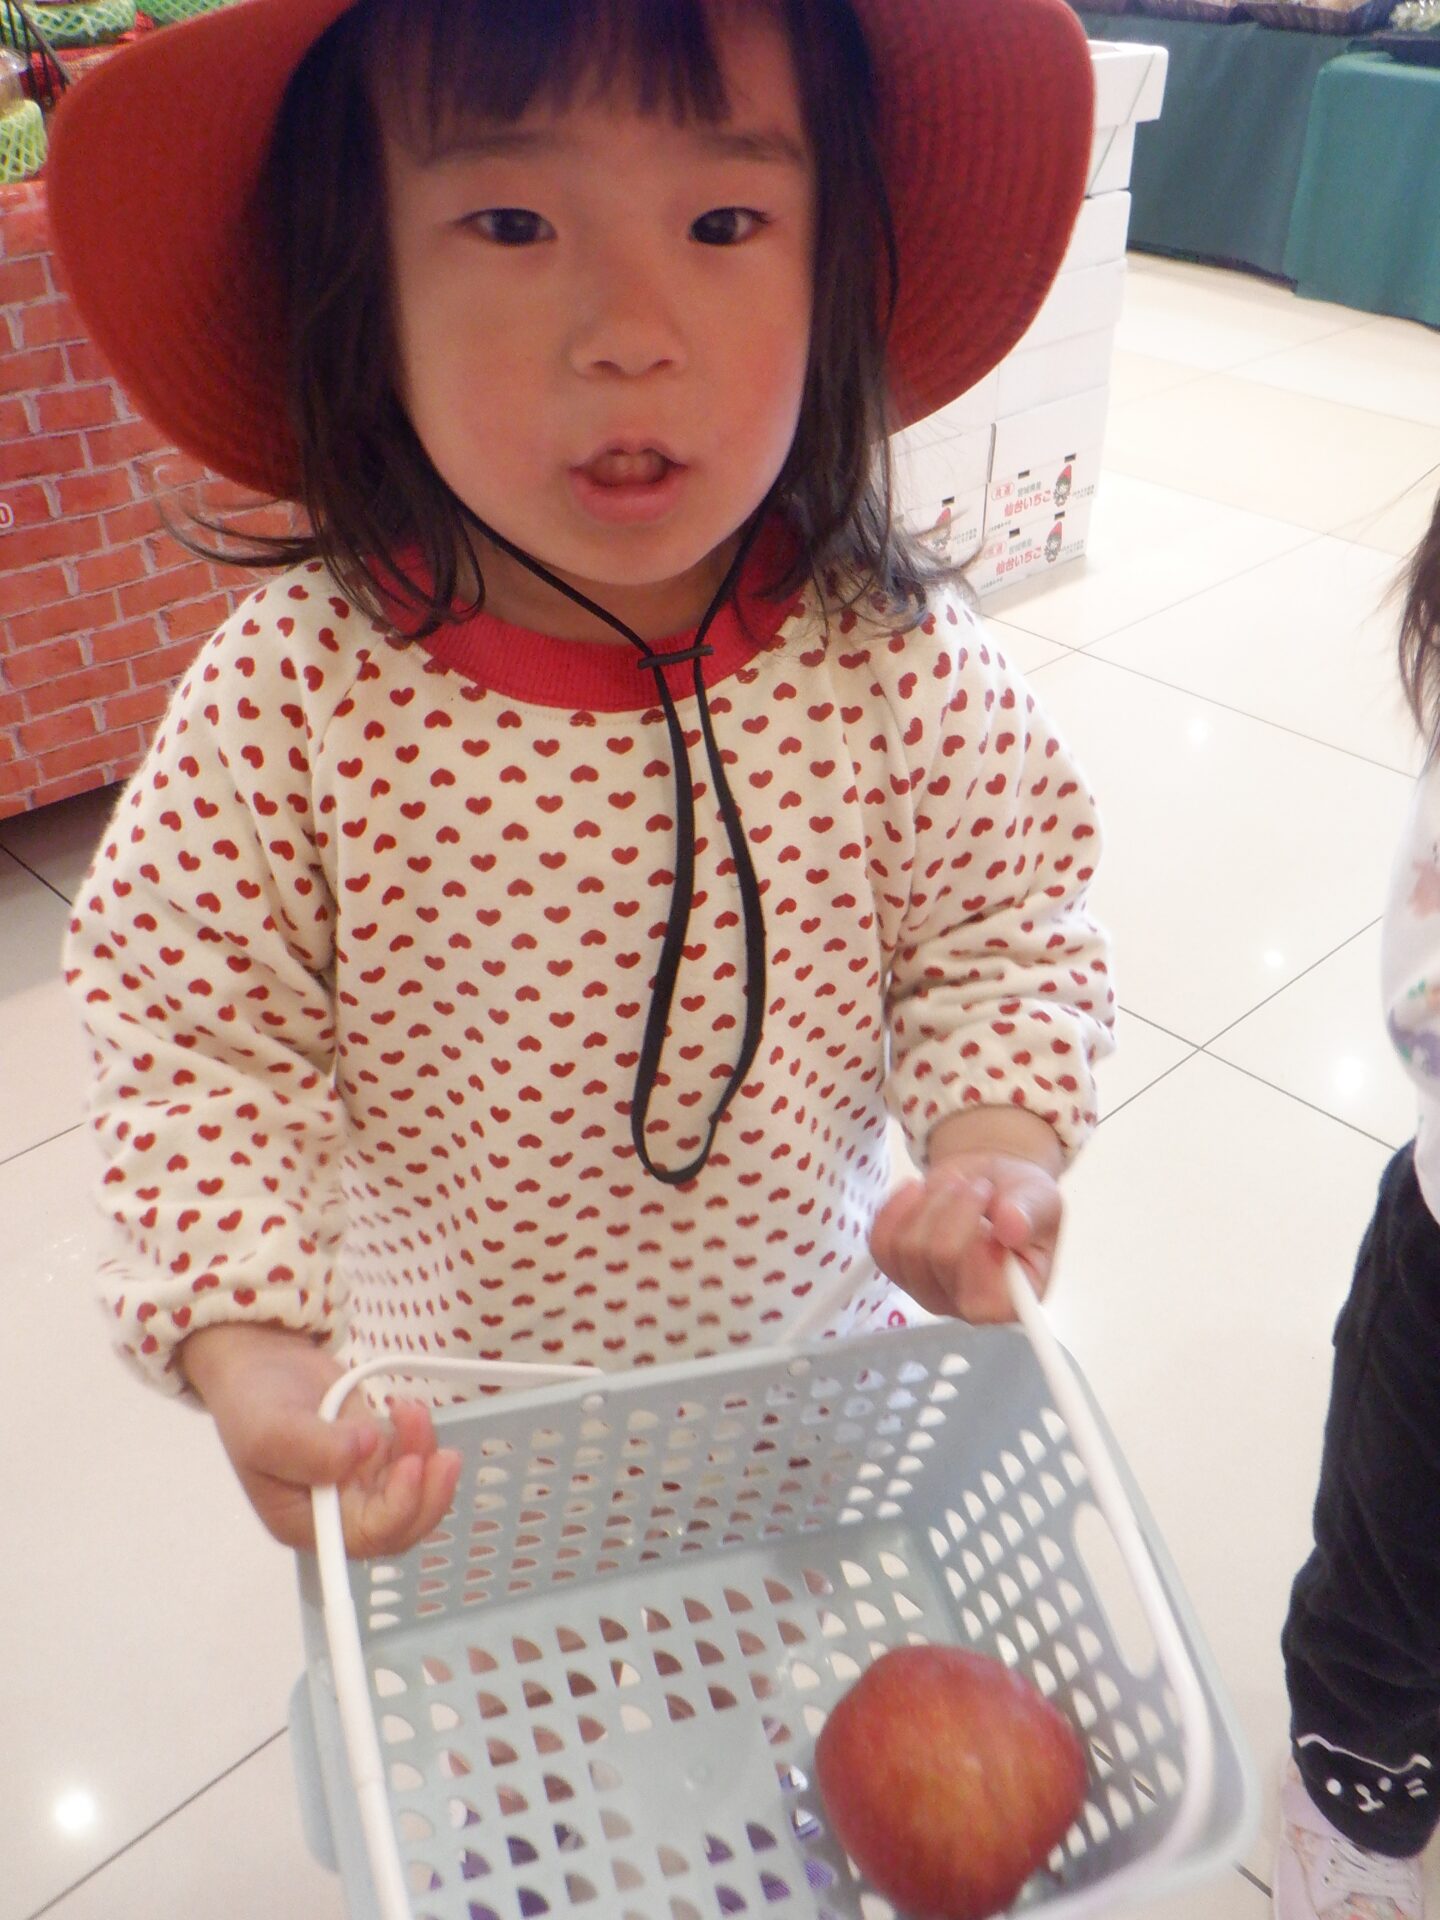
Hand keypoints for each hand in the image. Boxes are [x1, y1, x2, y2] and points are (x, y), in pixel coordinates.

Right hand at [178, 1323, 462, 1558]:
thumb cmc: (254, 1403)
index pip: (364, 1537)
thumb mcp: (268, 1428)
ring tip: (410, 1409)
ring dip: (425, 1455)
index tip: (411, 1466)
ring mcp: (361, 1484)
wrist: (266, 1365)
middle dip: (427, 1491)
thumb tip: (362, 1450)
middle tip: (442, 1453)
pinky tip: (406, 1409)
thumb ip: (311, 1448)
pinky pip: (415, 1461)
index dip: (398, 1512)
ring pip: (415, 1492)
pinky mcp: (378, 1458)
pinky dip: (421, 1439)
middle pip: (400, 1524)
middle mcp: (338, 1513)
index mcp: (306, 1522)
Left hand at [870, 1144, 1062, 1323]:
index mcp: (1011, 1301)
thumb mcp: (1041, 1199)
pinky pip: (879, 1241)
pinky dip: (896, 1206)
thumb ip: (1029, 1213)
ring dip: (929, 1202)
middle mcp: (966, 1306)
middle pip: (937, 1258)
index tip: (992, 1202)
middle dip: (955, 1206)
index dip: (975, 1248)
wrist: (989, 1185)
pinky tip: (920, 1189)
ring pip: (904, 1247)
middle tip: (979, 1185)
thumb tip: (1012, 1227)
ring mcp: (926, 1290)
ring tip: (957, 1186)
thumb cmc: (1021, 1199)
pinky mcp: (897, 1268)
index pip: (979, 1300)